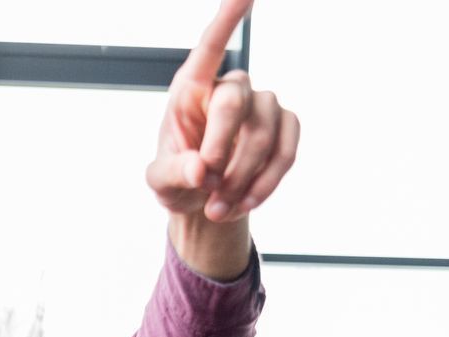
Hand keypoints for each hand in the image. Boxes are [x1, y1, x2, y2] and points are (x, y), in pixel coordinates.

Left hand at [146, 0, 298, 225]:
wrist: (205, 203)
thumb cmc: (178, 179)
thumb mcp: (161, 182)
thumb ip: (173, 173)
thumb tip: (200, 168)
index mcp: (191, 88)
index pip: (211, 45)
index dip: (228, 18)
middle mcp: (229, 88)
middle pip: (236, 100)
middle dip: (222, 147)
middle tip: (206, 184)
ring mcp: (262, 105)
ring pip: (265, 129)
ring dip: (243, 175)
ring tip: (218, 206)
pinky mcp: (285, 129)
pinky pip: (286, 150)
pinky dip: (267, 182)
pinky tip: (245, 203)